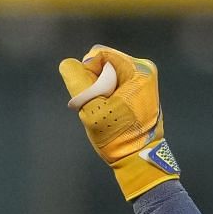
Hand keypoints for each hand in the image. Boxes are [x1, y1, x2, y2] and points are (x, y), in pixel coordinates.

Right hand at [57, 44, 180, 200]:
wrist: (138, 159)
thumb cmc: (117, 136)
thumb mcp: (92, 110)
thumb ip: (78, 83)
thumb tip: (67, 63)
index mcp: (138, 70)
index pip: (100, 54)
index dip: (87, 72)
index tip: (90, 95)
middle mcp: (144, 69)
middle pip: (105, 63)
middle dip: (94, 82)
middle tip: (97, 105)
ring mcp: (144, 79)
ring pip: (109, 74)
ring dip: (100, 90)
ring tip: (105, 111)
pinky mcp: (141, 90)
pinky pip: (116, 83)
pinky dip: (108, 94)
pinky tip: (111, 111)